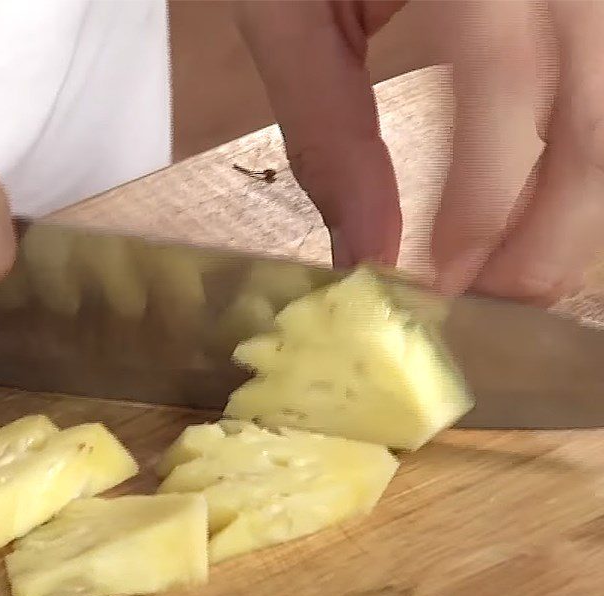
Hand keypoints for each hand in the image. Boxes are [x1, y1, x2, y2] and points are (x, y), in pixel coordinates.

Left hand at [234, 0, 603, 305]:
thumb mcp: (290, 7)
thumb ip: (329, 131)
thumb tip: (365, 253)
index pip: (513, 78)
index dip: (487, 200)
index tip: (444, 285)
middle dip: (560, 229)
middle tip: (500, 299)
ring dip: (585, 198)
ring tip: (525, 260)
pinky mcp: (583, 4)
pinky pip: (603, 77)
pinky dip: (587, 143)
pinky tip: (553, 190)